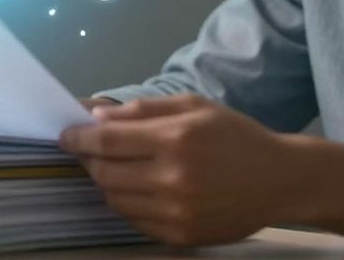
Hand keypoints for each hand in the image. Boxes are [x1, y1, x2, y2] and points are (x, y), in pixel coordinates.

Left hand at [58, 94, 296, 246]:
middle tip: (90, 149)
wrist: (278, 180)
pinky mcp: (180, 236)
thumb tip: (97, 117)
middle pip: (105, 173)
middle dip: (90, 159)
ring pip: (115, 200)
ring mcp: (176, 212)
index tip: (65, 134)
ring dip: (107, 183)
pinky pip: (135, 221)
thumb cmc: (236, 135)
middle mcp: (173, 179)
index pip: (108, 141)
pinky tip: (142, 189)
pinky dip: (129, 204)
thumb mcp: (195, 107)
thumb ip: (145, 110)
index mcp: (176, 139)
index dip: (79, 137)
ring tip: (118, 168)